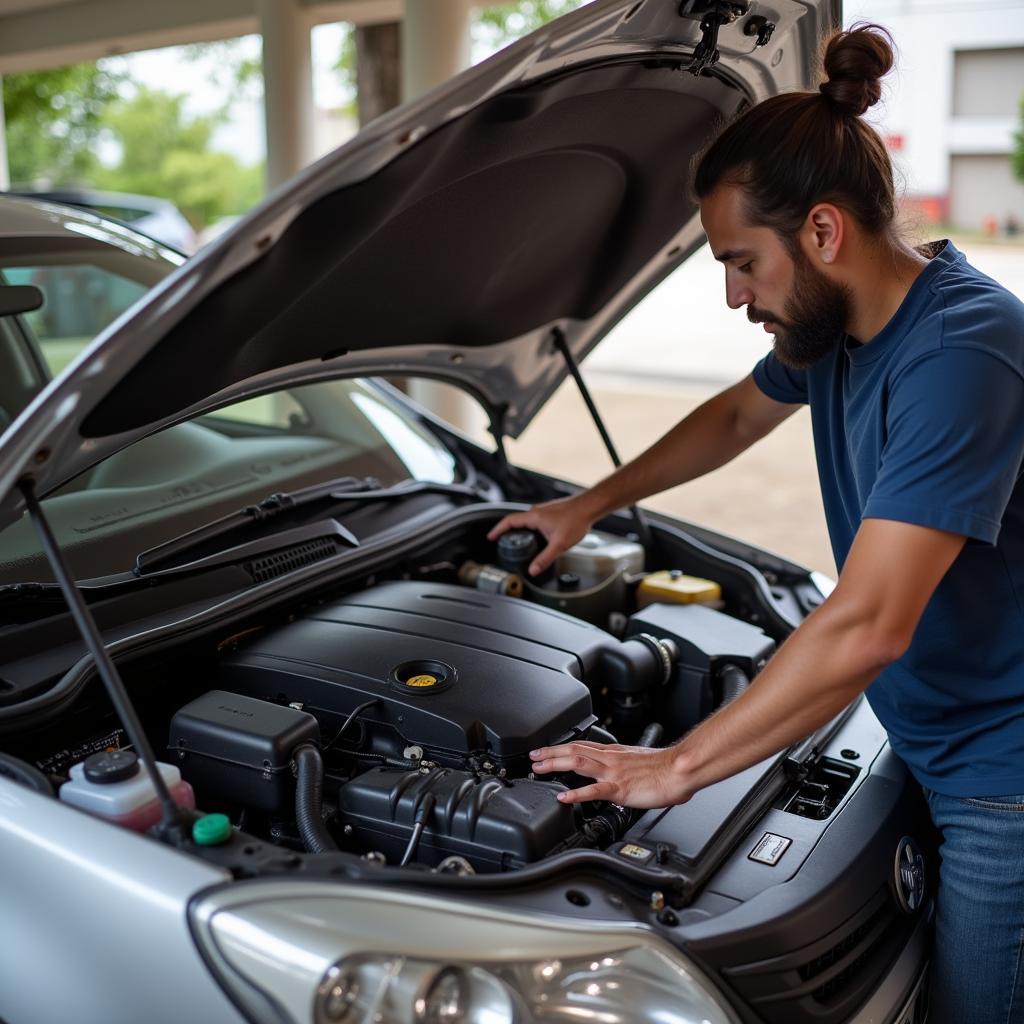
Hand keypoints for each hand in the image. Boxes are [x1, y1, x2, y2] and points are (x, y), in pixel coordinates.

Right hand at [486, 494, 597, 575]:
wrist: (589, 507)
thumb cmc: (577, 519)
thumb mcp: (559, 544)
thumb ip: (545, 558)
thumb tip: (533, 569)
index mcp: (534, 516)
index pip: (509, 521)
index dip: (497, 529)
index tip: (490, 537)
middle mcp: (536, 511)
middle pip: (515, 520)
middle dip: (506, 531)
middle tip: (501, 541)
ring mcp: (543, 510)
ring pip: (526, 520)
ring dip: (519, 529)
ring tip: (517, 540)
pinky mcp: (551, 511)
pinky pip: (534, 519)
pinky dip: (529, 527)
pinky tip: (536, 536)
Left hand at [530, 740, 695, 808]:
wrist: (680, 770)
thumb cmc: (665, 768)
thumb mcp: (639, 761)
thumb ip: (625, 766)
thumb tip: (620, 772)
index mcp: (614, 753)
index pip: (581, 746)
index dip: (561, 748)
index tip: (546, 750)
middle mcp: (610, 759)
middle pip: (573, 751)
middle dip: (550, 753)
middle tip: (532, 756)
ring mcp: (613, 773)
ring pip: (577, 764)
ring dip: (555, 765)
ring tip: (538, 769)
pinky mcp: (619, 788)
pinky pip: (593, 791)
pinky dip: (576, 794)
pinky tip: (563, 797)